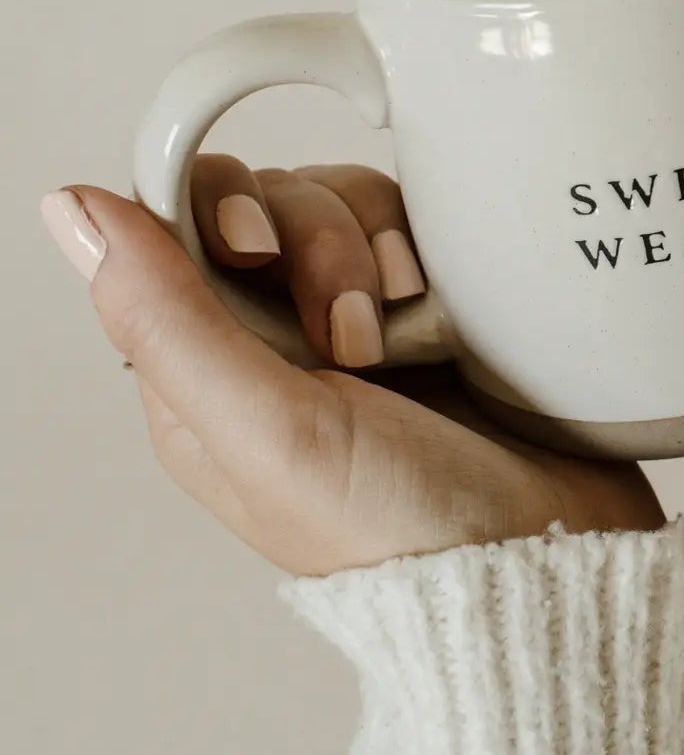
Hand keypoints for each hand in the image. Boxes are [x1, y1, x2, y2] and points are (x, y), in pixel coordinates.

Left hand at [39, 163, 663, 575]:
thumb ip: (166, 319)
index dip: (223, 214)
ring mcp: (362, 317)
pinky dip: (433, 246)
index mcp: (207, 375)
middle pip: (270, 202)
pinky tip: (448, 310)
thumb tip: (69, 204)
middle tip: (359, 336)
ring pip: (348, 203)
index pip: (177, 226)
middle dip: (318, 247)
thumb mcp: (268, 431)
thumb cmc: (401, 527)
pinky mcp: (433, 307)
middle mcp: (276, 336)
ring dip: (382, 249)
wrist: (544, 552)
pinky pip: (419, 223)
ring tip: (412, 331)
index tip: (263, 253)